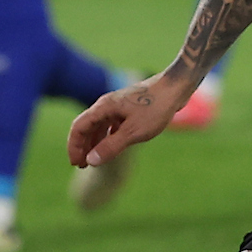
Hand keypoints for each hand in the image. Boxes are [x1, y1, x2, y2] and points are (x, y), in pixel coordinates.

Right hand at [69, 72, 194, 168]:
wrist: (177, 86)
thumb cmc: (156, 107)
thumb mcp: (134, 132)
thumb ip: (111, 147)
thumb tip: (90, 161)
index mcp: (103, 107)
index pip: (79, 128)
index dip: (74, 147)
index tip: (76, 164)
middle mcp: (107, 105)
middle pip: (87, 127)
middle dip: (83, 146)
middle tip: (82, 165)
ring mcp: (119, 105)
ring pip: (100, 125)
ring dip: (95, 142)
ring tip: (95, 158)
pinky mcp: (130, 107)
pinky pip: (113, 123)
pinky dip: (109, 136)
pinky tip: (112, 146)